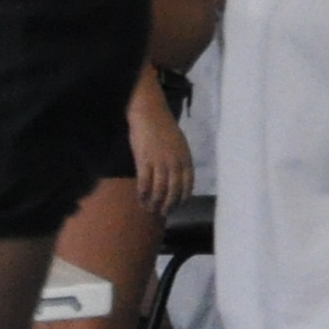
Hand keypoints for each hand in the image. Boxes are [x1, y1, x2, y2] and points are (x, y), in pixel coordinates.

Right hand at [126, 90, 192, 213]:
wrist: (150, 114)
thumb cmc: (164, 128)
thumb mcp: (180, 145)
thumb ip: (180, 161)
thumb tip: (177, 177)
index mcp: (186, 159)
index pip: (187, 185)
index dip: (182, 199)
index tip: (177, 207)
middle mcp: (175, 163)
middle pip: (174, 190)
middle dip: (168, 205)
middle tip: (163, 213)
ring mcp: (160, 162)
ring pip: (159, 189)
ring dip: (155, 202)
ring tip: (150, 210)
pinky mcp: (144, 160)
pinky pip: (145, 182)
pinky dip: (143, 193)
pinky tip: (140, 199)